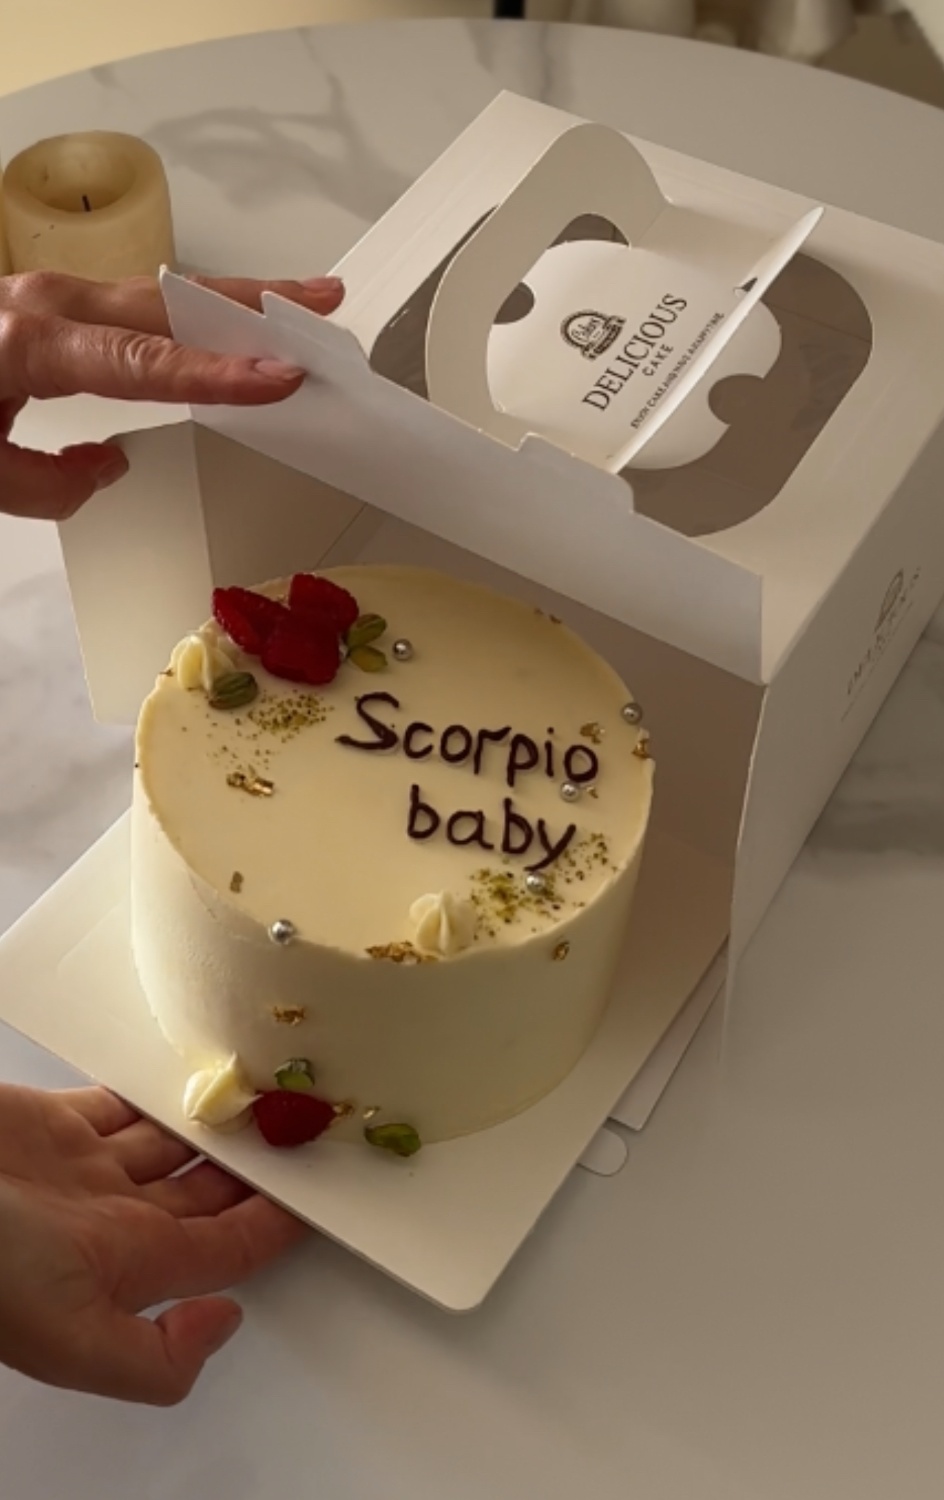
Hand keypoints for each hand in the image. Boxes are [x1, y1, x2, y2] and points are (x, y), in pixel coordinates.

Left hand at [0, 269, 343, 520]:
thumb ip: (47, 482)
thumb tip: (105, 466)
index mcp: (28, 342)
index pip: (143, 363)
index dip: (217, 374)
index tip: (279, 380)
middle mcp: (46, 303)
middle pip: (170, 305)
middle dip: (252, 308)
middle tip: (321, 312)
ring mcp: (48, 293)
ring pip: (158, 295)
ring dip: (231, 302)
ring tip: (295, 305)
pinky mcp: (48, 300)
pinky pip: (133, 305)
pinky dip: (188, 312)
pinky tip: (220, 322)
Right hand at [0, 1082, 305, 1403]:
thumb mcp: (71, 1337)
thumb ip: (153, 1360)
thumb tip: (226, 1324)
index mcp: (127, 1266)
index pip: (227, 1246)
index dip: (277, 1223)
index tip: (327, 1191)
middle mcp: (110, 1219)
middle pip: (206, 1194)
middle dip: (256, 1169)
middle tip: (306, 1129)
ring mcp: (81, 1168)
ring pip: (169, 1144)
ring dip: (213, 1126)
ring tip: (264, 1096)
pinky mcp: (53, 1122)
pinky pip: (120, 1103)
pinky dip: (152, 1093)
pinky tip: (185, 1082)